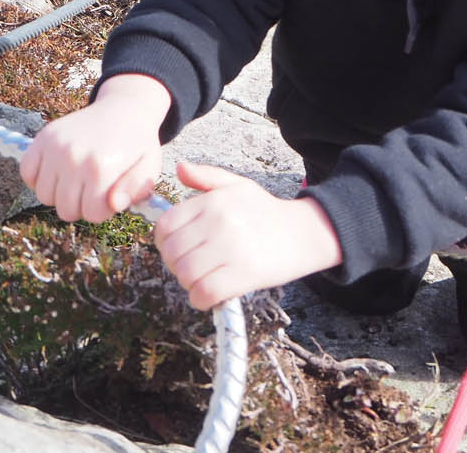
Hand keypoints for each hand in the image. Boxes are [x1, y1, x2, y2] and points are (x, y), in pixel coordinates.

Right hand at [19, 73, 170, 223]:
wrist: (123, 108)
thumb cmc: (136, 143)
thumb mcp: (150, 166)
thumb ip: (136, 190)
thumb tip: (114, 205)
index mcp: (102, 167)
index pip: (91, 214)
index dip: (102, 210)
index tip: (109, 197)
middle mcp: (75, 157)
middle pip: (65, 210)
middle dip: (81, 206)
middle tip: (93, 189)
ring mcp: (55, 147)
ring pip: (44, 196)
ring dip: (60, 194)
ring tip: (77, 180)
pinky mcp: (42, 138)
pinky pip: (27, 174)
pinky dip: (39, 178)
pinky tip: (59, 172)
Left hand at [155, 161, 343, 310]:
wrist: (302, 234)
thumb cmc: (265, 211)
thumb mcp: (237, 186)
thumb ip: (206, 176)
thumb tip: (179, 168)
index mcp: (214, 201)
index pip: (166, 226)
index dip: (164, 241)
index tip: (177, 247)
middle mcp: (220, 222)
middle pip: (172, 253)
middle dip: (176, 264)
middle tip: (192, 265)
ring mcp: (232, 248)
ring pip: (185, 275)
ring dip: (189, 283)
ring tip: (203, 278)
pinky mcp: (243, 274)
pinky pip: (204, 294)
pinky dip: (201, 299)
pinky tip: (211, 294)